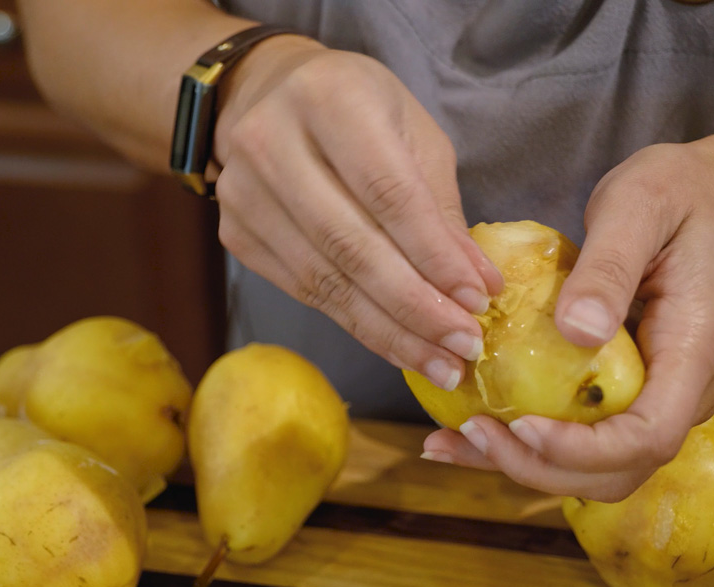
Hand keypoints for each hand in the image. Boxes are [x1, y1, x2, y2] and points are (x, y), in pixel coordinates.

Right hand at [211, 37, 503, 390]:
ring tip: (440, 362)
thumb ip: (440, 208)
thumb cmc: (358, 110)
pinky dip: (355, 322)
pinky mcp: (235, 233)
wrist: (266, 96)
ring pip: (324, 279)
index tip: (477, 300)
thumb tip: (477, 286)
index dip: (433, 254)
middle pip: (350, 245)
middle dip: (414, 306)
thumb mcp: (411, 134)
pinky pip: (302, 290)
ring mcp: (242, 192)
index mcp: (328, 98)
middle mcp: (271, 143)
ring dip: (388, 330)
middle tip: (463, 346)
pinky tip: (397, 343)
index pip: (387, 192)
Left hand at [422, 129, 713, 500]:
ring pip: (595, 467)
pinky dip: (524, 444)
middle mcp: (680, 391)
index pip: (648, 435)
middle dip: (539, 467)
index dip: (583, 449)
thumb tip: (577, 332)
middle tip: (468, 434)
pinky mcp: (626, 393)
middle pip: (616, 470)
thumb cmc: (681, 195)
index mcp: (692, 352)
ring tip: (448, 444)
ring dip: (523, 465)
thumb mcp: (640, 207)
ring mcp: (656, 398)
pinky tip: (469, 430)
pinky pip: (580, 437)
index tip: (521, 427)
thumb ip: (610, 267)